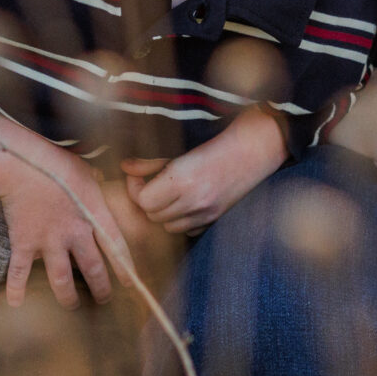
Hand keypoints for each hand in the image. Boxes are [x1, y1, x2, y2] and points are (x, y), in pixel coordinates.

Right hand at [0, 118, 131, 306]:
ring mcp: (49, 240)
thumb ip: (95, 182)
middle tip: (104, 300)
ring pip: (62, 279)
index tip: (130, 283)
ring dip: (68, 297)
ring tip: (72, 305)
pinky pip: (20, 272)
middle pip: (93, 269)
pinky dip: (16, 289)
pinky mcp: (24, 242)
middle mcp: (74, 232)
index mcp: (93, 213)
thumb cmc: (54, 161)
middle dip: (101, 289)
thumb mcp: (85, 168)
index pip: (116, 246)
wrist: (19, 163)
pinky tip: (15, 303)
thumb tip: (101, 179)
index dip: (125, 267)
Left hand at [131, 112, 286, 234]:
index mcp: (182, 180)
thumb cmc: (214, 143)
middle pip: (153, 216)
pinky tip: (186, 203)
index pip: (144, 201)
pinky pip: (187, 231)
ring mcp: (206, 214)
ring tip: (169, 194)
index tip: (139, 176)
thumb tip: (124, 167)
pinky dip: (182, 221)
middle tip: (152, 183)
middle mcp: (194, 201)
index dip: (136, 189)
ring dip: (163, 213)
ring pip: (168, 227)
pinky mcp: (215, 220)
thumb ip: (149, 161)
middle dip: (148, 201)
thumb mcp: (179, 149)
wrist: (252, 150)